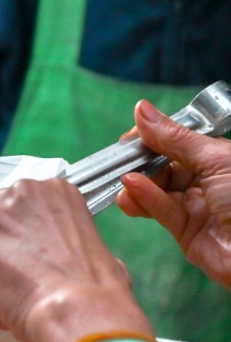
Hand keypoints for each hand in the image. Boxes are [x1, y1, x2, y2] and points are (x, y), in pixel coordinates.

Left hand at [0, 178, 152, 341]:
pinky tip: (1, 313)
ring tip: (12, 302)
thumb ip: (68, 237)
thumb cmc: (96, 289)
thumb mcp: (94, 244)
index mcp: (52, 189)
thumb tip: (68, 256)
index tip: (33, 262)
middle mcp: (18, 194)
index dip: (22, 241)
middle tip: (16, 282)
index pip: (18, 211)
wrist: (77, 310)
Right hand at [118, 99, 230, 289]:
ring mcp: (197, 205)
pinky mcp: (186, 231)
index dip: (155, 137)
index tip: (130, 136)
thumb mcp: (215, 159)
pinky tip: (129, 194)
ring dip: (139, 184)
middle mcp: (209, 179)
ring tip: (123, 179)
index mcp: (221, 157)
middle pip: (166, 165)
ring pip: (159, 190)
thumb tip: (141, 109)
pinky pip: (161, 212)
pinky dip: (144, 202)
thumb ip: (175, 138)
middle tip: (120, 160)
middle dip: (142, 161)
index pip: (180, 141)